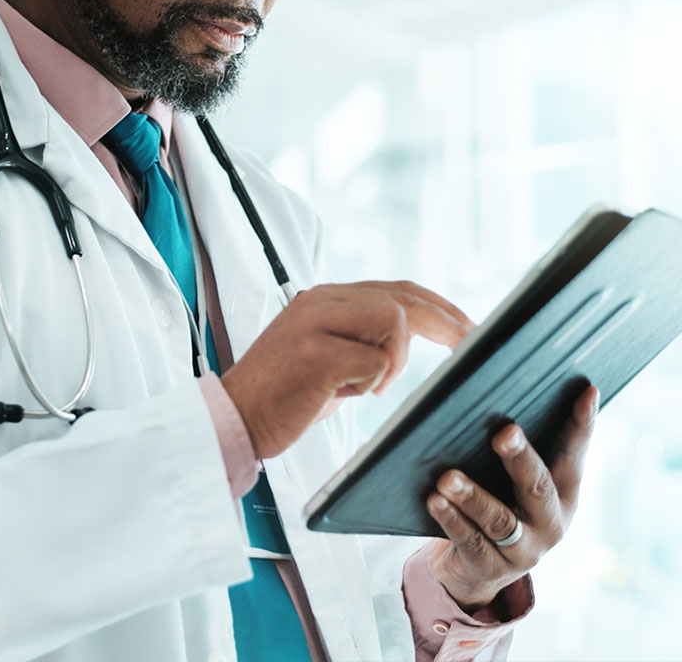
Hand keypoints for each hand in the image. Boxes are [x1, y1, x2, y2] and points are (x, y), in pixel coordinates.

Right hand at [221, 281, 473, 458]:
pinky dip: (371, 383)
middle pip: (403, 298)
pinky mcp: (317, 354)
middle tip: (470, 343)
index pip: (395, 289)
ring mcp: (317, 323)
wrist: (235, 416)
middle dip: (444, 322)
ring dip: (395, 360)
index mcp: (325, 298)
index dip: (437, 305)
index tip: (466, 326)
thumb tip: (408, 338)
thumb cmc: (284, 394)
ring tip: (367, 386)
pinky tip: (342, 394)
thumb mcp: (326, 354)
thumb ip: (359, 337)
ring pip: (394, 321)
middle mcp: (321, 301)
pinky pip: (375, 361)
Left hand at [427, 384, 598, 611]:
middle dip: (520, 459)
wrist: (475, 569)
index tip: (585, 391)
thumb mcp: (512, 477)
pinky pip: (470, 542)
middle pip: (537, 487)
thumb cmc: (495, 501)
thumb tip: (491, 382)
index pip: (573, 452)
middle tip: (503, 433)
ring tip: (447, 478)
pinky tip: (434, 500)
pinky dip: (451, 519)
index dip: (581, 424)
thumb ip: (513, 442)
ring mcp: (523, 550)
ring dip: (472, 496)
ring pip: (499, 520)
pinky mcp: (490, 567)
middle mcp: (550, 522)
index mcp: (562, 492)